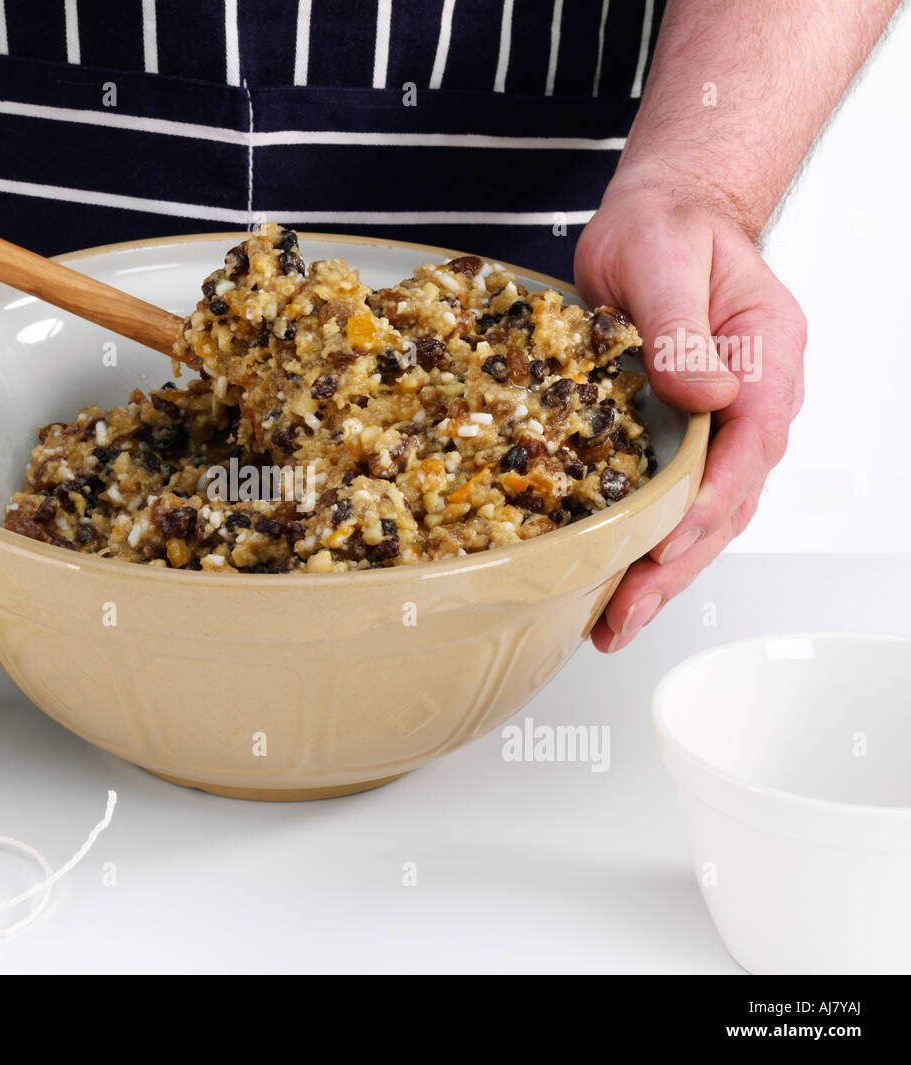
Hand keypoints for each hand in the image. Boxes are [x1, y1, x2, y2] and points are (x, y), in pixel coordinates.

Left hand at [573, 178, 806, 651]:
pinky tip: (612, 583)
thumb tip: (703, 395)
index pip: (746, 450)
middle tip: (624, 616)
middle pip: (725, 503)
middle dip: (675, 567)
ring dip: (661, 574)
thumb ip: (679, 330)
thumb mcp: (664, 262)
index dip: (704, 508)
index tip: (662, 550)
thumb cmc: (667, 231)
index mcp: (765, 361)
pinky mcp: (680, 436)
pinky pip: (673, 502)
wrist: (660, 218)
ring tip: (614, 624)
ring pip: (702, 517)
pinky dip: (645, 546)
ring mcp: (720, 425)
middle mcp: (751, 403)